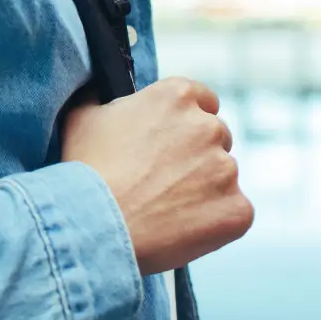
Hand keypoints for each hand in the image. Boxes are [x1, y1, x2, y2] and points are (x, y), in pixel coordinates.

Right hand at [60, 77, 252, 276]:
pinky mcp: (237, 209)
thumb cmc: (86, 171)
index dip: (188, 120)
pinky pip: (236, 213)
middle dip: (197, 156)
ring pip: (224, 177)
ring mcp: (226, 169)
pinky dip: (216, 222)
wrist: (96, 226)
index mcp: (177, 96)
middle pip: (217, 137)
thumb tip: (101, 89)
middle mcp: (208, 127)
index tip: (174, 140)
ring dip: (205, 189)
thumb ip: (102, 97)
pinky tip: (184, 230)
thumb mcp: (82, 116)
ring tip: (166, 210)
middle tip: (165, 181)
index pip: (202, 99)